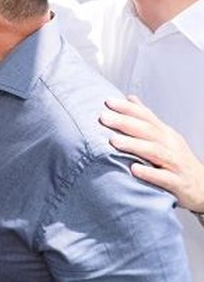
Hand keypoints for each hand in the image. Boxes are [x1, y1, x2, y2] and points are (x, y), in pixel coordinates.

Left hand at [101, 95, 203, 212]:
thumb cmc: (177, 159)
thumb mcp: (164, 136)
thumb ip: (147, 118)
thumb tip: (130, 98)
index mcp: (165, 133)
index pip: (146, 117)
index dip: (127, 108)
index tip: (107, 101)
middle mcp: (171, 145)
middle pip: (147, 131)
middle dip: (124, 123)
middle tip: (103, 117)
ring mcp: (175, 164)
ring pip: (155, 152)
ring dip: (133, 145)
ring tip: (113, 141)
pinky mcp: (178, 183)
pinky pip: (164, 178)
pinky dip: (150, 173)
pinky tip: (133, 169)